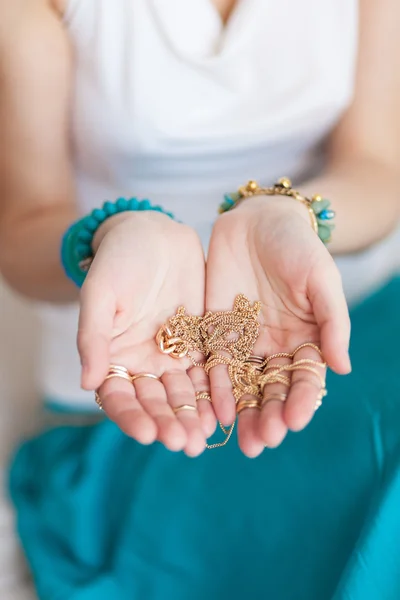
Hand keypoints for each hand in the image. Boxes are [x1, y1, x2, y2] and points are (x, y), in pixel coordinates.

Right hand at [78, 211, 215, 456]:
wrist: (153, 235)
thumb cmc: (118, 261)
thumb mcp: (100, 294)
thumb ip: (93, 337)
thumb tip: (86, 382)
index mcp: (113, 357)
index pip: (120, 396)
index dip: (132, 416)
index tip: (148, 433)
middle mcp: (143, 363)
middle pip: (155, 402)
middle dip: (169, 423)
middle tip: (185, 444)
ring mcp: (173, 355)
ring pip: (184, 393)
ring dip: (193, 416)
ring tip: (205, 437)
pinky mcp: (200, 343)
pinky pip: (209, 371)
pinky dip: (215, 391)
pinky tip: (225, 410)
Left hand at [206, 196, 350, 456]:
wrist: (258, 222)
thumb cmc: (297, 248)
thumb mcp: (321, 280)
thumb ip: (332, 322)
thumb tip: (343, 368)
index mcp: (305, 339)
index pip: (305, 379)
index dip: (302, 400)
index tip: (296, 420)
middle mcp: (274, 348)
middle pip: (272, 391)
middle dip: (269, 416)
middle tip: (264, 441)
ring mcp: (244, 343)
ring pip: (244, 386)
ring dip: (242, 413)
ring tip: (242, 439)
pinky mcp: (215, 332)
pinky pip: (215, 365)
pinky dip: (215, 388)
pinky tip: (214, 409)